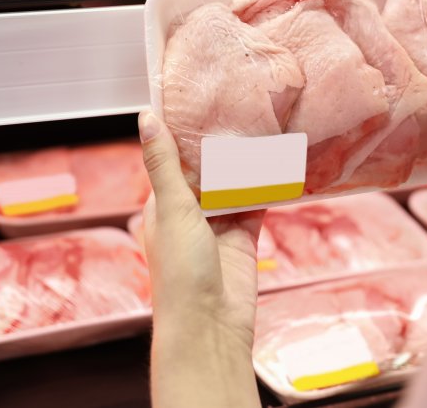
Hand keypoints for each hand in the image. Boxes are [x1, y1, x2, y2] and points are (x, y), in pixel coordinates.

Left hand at [138, 110, 262, 407]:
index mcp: (162, 205)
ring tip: (264, 126)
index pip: (173, 160)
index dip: (185, 133)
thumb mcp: (171, 210)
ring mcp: (218, 225)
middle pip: (207, 170)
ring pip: (234, 184)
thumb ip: (165, 165)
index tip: (201, 100)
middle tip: (243, 105)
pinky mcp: (245, 237)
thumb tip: (147, 118)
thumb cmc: (180, 273)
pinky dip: (267, 186)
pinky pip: (257, 203)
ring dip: (246, 163)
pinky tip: (279, 163)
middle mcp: (189, 213)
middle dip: (222, 145)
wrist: (210, 326)